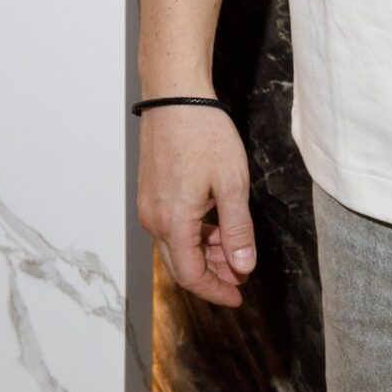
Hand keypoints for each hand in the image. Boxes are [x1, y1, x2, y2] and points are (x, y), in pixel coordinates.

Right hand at [137, 104, 258, 308]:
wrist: (175, 95)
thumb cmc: (204, 133)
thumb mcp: (231, 183)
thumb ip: (237, 230)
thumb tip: (243, 266)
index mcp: (173, 223)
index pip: (191, 276)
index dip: (216, 290)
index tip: (238, 296)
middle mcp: (154, 219)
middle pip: (181, 265)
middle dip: (212, 274)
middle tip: (241, 274)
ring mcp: (149, 205)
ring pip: (176, 245)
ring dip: (204, 252)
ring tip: (234, 246)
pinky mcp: (150, 191)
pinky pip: (170, 226)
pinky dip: (193, 233)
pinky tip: (215, 224)